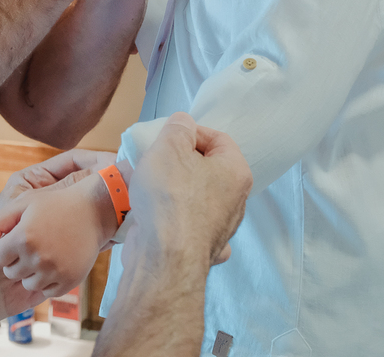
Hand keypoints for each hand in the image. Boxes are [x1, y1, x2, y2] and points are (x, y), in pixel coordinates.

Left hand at [0, 150, 113, 319]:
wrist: (92, 211)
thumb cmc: (54, 204)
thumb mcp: (22, 203)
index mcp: (23, 237)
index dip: (0, 250)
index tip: (11, 242)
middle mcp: (38, 257)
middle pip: (10, 273)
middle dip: (15, 261)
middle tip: (30, 245)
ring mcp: (55, 271)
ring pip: (28, 284)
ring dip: (30, 272)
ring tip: (43, 254)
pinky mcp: (70, 281)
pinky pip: (48, 292)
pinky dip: (48, 281)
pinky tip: (55, 263)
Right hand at [121, 113, 250, 270]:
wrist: (163, 259)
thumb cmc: (170, 196)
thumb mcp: (169, 146)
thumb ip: (177, 128)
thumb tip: (184, 124)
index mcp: (236, 173)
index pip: (218, 138)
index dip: (190, 132)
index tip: (165, 137)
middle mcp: (235, 201)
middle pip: (206, 168)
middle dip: (178, 161)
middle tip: (154, 159)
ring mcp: (219, 228)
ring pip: (193, 195)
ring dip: (171, 187)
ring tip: (146, 184)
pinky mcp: (199, 248)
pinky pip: (184, 221)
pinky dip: (170, 216)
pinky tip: (153, 214)